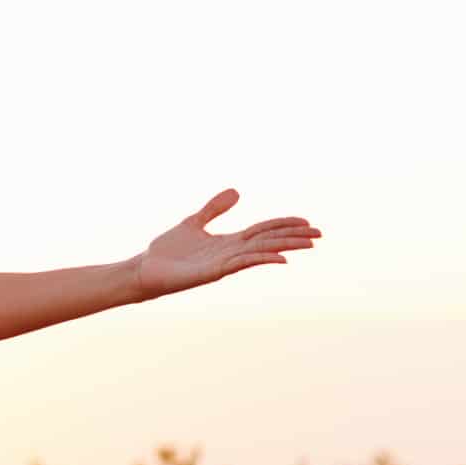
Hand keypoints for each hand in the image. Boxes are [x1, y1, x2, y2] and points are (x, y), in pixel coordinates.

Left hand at [131, 189, 319, 301]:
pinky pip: (240, 264)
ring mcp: (223, 263)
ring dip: (284, 247)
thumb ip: (215, 209)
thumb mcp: (194, 222)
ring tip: (308, 244)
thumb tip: (237, 192)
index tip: (308, 222)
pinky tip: (279, 259)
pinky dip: (260, 259)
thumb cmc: (168, 251)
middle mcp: (230, 253)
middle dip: (293, 237)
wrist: (145, 270)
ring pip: (260, 252)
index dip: (284, 225)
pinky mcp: (212, 273)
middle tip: (320, 235)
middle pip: (268, 241)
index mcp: (228, 241)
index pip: (263, 231)